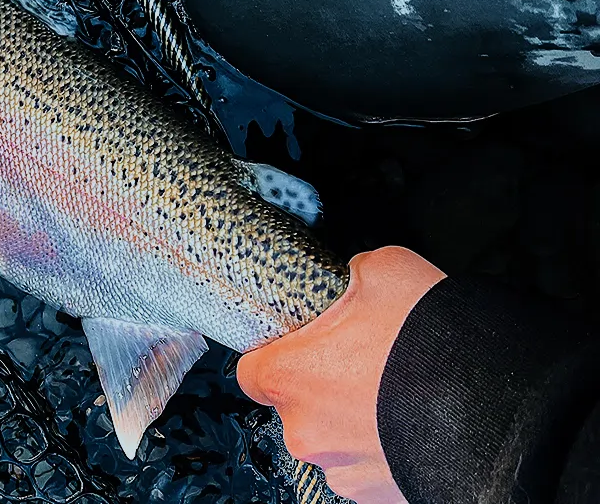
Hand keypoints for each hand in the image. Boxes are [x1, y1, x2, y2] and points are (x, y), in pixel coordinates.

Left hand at [237, 246, 446, 502]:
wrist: (502, 407)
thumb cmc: (435, 342)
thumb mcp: (387, 271)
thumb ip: (352, 278)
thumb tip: (353, 279)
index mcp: (289, 377)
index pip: (251, 371)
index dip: (276, 353)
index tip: (299, 346)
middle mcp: (305, 431)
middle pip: (298, 405)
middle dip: (326, 384)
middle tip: (367, 362)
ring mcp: (343, 470)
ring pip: (335, 438)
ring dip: (356, 419)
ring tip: (398, 395)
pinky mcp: (378, 494)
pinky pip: (369, 465)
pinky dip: (385, 448)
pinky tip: (413, 423)